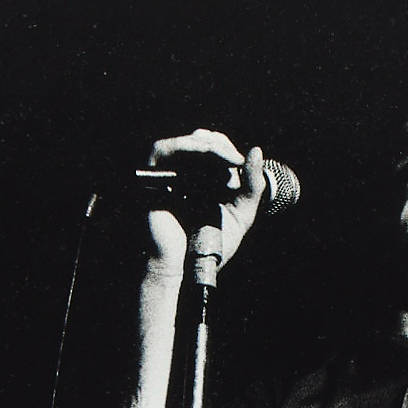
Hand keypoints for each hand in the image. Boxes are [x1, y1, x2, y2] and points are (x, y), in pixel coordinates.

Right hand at [144, 129, 266, 273]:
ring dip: (208, 146)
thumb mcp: (241, 213)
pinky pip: (163, 149)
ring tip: (226, 160)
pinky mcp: (151, 177)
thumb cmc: (213, 246)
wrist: (187, 267)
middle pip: (202, 139)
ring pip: (186, 142)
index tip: (241, 163)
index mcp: (206, 180)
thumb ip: (252, 185)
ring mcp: (168, 175)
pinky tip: (203, 154)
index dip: (229, 150)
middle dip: (221, 147)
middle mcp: (186, 174)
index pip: (217, 148)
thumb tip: (256, 149)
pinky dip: (185, 147)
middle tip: (235, 161)